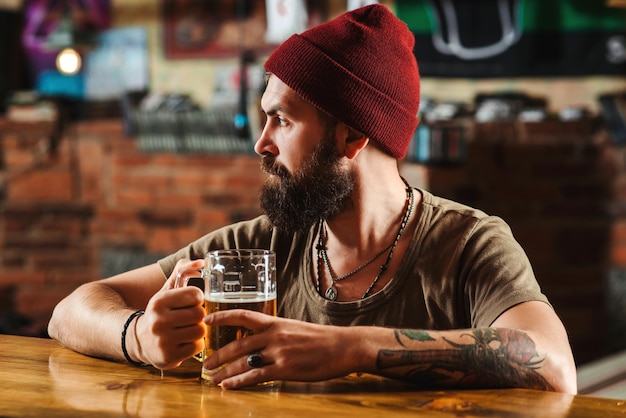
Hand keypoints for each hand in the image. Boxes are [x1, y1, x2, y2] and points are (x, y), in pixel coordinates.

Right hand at [135, 259, 205, 368]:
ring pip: (200, 331)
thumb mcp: (166, 290)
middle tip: (191, 317)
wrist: (140, 340)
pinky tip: (185, 341)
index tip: (191, 301)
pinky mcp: (169, 357)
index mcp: (159, 301)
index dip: (197, 298)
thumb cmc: (160, 312)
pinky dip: (195, 344)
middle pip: (199, 314)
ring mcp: (163, 341)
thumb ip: (183, 271)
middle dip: (198, 315)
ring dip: (198, 330)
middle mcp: (158, 321)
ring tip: (188, 329)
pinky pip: (197, 347)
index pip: (195, 295)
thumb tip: (201, 262)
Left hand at [203, 309, 364, 388]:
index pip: (243, 315)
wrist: (343, 346)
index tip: (206, 319)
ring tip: (212, 379)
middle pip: (238, 344)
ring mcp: (279, 353)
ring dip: (225, 372)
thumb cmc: (322, 339)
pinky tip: (228, 386)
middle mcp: (274, 335)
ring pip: (243, 362)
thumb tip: (262, 340)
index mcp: (276, 323)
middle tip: (205, 363)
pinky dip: (239, 382)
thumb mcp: (295, 329)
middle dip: (218, 355)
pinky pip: (256, 376)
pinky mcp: (285, 369)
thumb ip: (277, 333)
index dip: (222, 316)